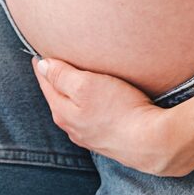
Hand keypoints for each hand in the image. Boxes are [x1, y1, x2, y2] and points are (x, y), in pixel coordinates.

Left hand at [30, 53, 190, 173]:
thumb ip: (61, 76)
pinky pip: (90, 119)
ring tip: (74, 81)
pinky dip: (87, 107)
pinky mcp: (107, 141)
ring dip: (71, 95)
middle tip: (54, 62)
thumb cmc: (120, 110)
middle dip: (54, 81)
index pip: (46, 83)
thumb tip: (42, 66)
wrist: (152, 143)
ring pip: (73, 110)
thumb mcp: (86, 86)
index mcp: (62, 112)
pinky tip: (96, 104)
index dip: (43, 66)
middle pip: (57, 98)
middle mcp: (72, 127)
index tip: (41, 52)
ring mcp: (89, 137)